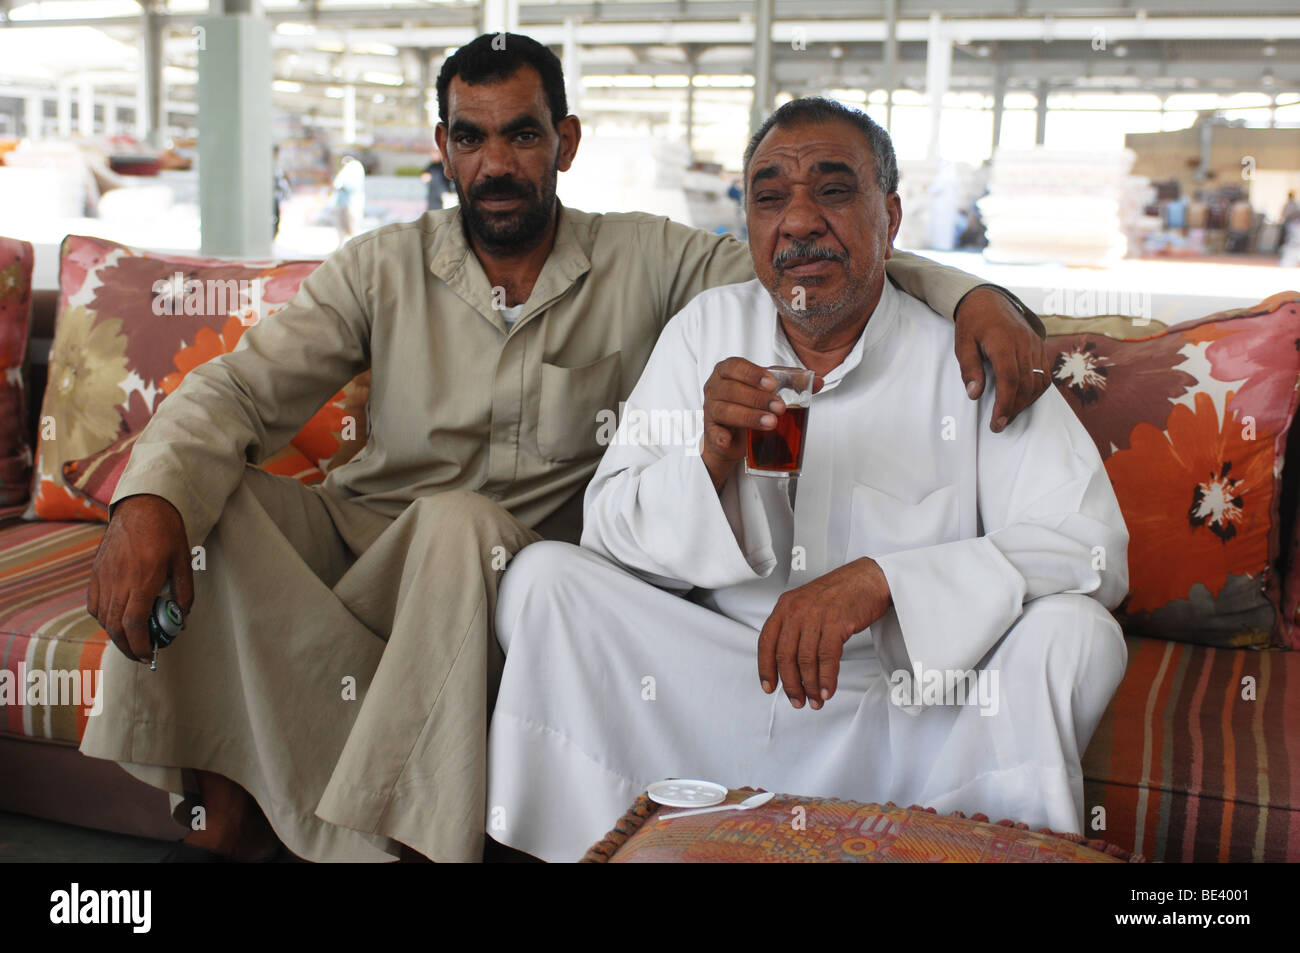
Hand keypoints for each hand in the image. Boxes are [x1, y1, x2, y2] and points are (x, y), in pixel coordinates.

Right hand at [87, 494, 193, 662]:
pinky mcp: (96, 572)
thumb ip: (184, 593)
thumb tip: (182, 618)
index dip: (140, 645)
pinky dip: (104, 618)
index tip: (150, 655)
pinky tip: (117, 620)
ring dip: (116, 635)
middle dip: (128, 648)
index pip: (134, 623)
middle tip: (142, 656)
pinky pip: (93, 604)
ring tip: (132, 641)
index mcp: (142, 578)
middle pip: (116, 626)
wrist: (141, 506)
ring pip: (103, 618)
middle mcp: (119, 580)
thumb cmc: (166, 532)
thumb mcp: (183, 562)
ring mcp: (103, 576)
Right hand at [700, 358, 822, 491]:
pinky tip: (730, 440)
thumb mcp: (768, 390)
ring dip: (748, 416)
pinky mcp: (710, 431)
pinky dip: (721, 436)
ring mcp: (710, 409)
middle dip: (757, 398)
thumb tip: (817, 381)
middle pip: (731, 389)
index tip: (772, 383)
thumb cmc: (748, 404)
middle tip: (780, 408)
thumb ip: (791, 382)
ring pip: (724, 410)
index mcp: (727, 371)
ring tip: (770, 423)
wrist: (733, 435)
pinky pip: (713, 432)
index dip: (753, 374)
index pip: (736, 366)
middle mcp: (715, 387)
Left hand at [757, 558, 891, 709]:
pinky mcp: (837, 622)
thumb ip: (794, 627)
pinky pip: (827, 657)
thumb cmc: (840, 593)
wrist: (869, 578)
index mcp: (785, 606)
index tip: (769, 687)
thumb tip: (788, 664)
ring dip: (809, 685)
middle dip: (790, 684)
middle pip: (785, 655)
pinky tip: (826, 690)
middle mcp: (796, 610)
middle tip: (797, 700)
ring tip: (815, 700)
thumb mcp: (807, 604)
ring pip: (805, 659)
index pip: (766, 642)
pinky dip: (826, 678)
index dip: (765, 668)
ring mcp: (816, 615)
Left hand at [953, 287, 1048, 432]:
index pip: (1009, 379)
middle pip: (1025, 383)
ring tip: (1008, 415)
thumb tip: (974, 395)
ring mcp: (1034, 344)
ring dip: (1025, 402)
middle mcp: (1023, 343)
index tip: (997, 422)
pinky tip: (1022, 400)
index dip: (1004, 404)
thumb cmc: (972, 323)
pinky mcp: (1039, 346)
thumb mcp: (962, 344)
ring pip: (1038, 380)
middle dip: (1013, 408)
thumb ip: (969, 369)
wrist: (988, 299)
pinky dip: (1035, 390)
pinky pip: (1044, 373)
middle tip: (999, 424)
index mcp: (1002, 341)